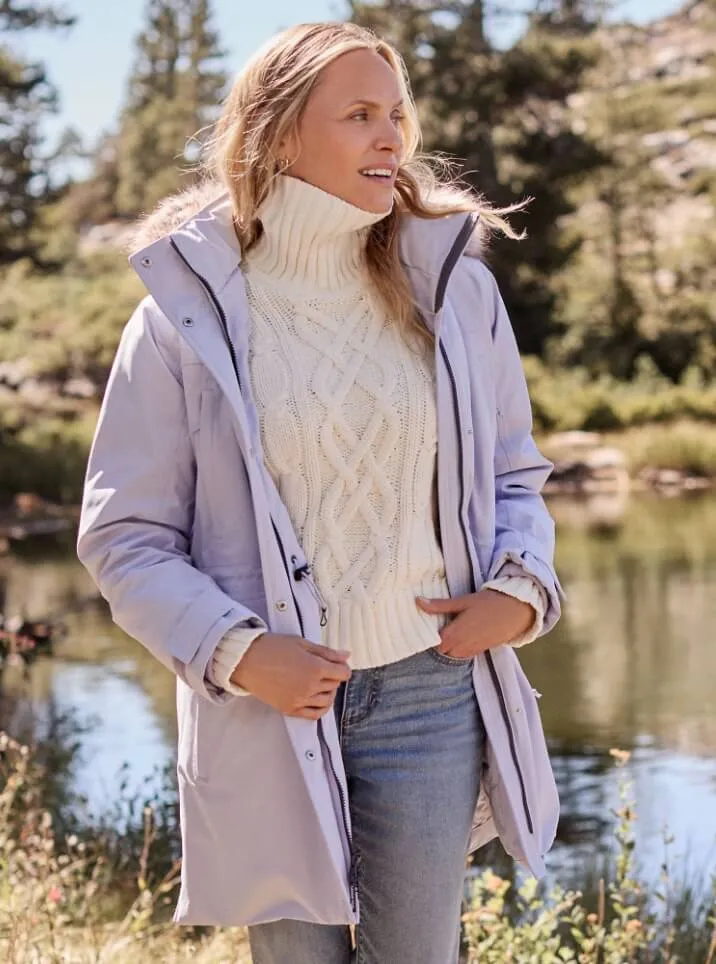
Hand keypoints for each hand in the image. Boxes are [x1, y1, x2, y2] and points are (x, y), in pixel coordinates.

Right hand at [230, 633, 350, 719]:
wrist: (246, 660)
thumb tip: (346, 655)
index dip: (342, 667)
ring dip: (327, 691)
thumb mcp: (301, 643)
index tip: (336, 664)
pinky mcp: (290, 709)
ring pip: (327, 700)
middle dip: (333, 677)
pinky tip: (317, 699)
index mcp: (315, 667)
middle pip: (335, 685)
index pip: (343, 673)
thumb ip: (326, 652)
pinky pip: (313, 715)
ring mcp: (300, 700)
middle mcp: (310, 686)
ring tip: (317, 682)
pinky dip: (320, 708)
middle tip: (323, 669)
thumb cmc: (272, 647)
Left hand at [416, 589, 534, 659]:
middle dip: (438, 642)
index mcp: (454, 634)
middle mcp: (461, 646)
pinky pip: (463, 654)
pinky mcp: (480, 651)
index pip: (432, 644)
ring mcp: (471, 650)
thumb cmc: (488, 603)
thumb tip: (418, 601)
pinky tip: (461, 635)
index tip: (423, 627)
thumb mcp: (462, 601)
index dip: (427, 637)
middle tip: (435, 627)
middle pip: (441, 651)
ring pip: (452, 655)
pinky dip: (459, 648)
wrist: (516, 612)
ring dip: (449, 646)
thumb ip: (439, 605)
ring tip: (448, 630)